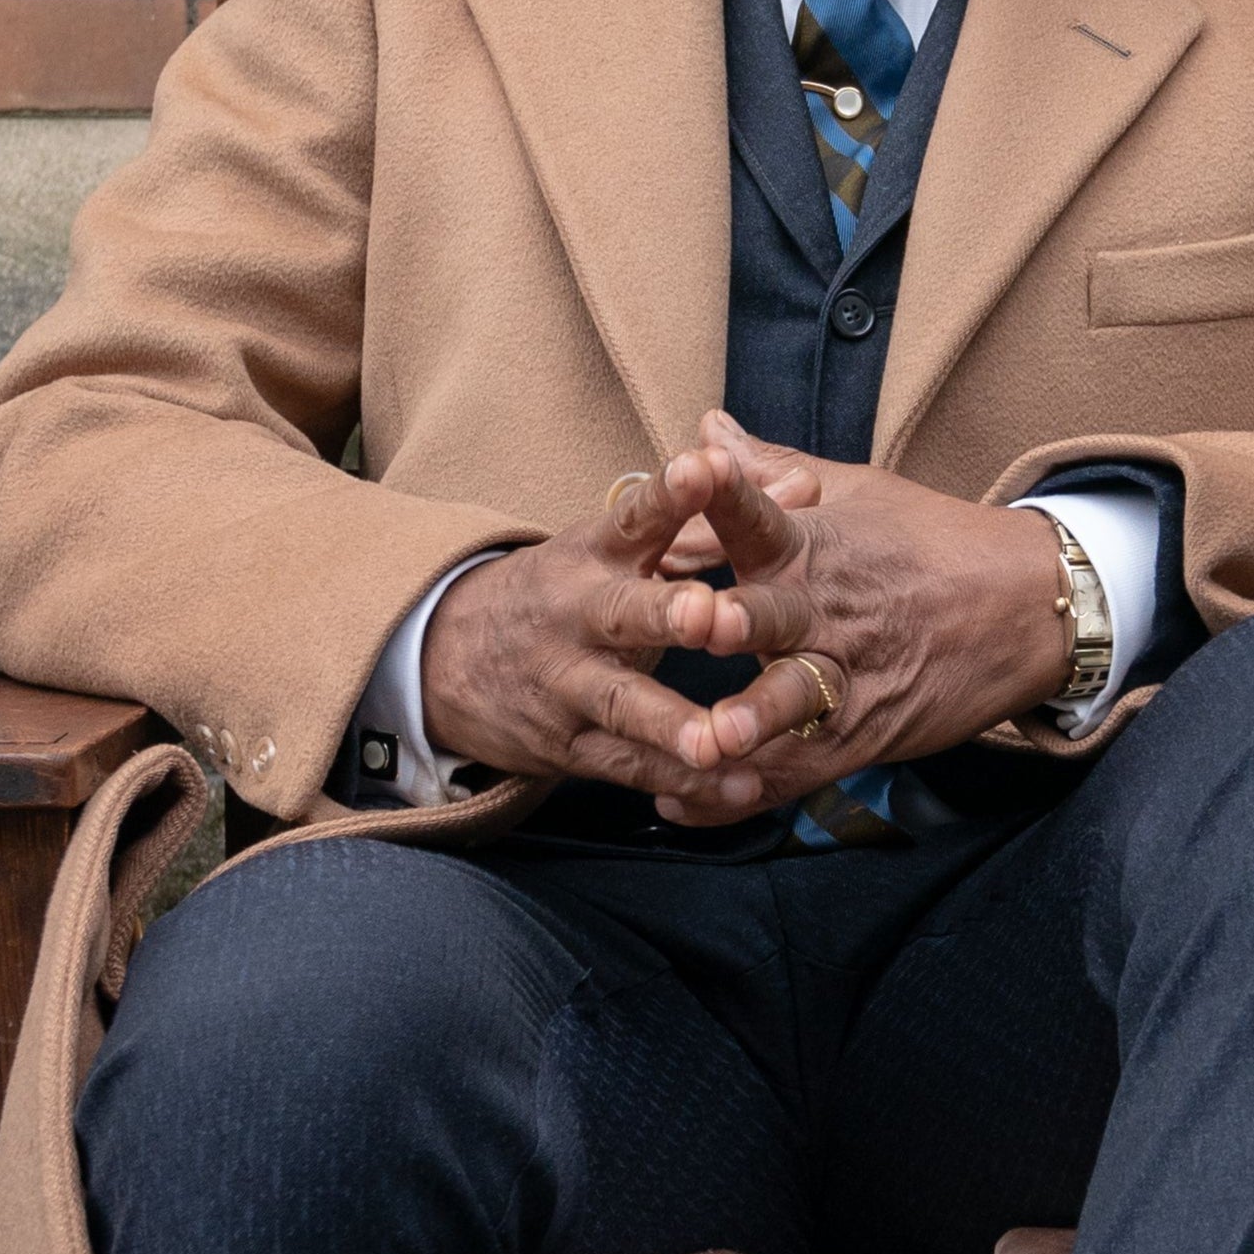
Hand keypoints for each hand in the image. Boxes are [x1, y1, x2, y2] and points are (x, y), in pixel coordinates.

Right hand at [420, 444, 808, 811]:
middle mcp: (577, 614)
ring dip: (672, 723)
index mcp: (594, 554)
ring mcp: (569, 684)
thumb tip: (809, 483)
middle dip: (665, 614)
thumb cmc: (566, 593)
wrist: (444, 659)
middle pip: (623, 613)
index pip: (632, 516)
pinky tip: (737, 787)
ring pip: (623, 704)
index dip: (669, 493)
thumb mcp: (616, 546)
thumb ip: (716, 519)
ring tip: (718, 739)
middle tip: (709, 613)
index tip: (706, 466)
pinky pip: (630, 766)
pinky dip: (683, 781)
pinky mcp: (568, 745)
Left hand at [652, 414, 1070, 827]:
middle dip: (737, 619)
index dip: (726, 490)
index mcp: (809, 546)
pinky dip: (741, 794)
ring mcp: (846, 676)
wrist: (1027, 606)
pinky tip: (683, 807)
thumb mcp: (855, 494)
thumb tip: (707, 424)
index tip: (694, 466)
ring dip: (756, 717)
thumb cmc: (929, 542)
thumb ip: (771, 469)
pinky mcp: (861, 735)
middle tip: (703, 621)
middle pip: (774, 614)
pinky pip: (794, 771)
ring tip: (716, 737)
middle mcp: (822, 611)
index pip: (761, 510)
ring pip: (796, 700)